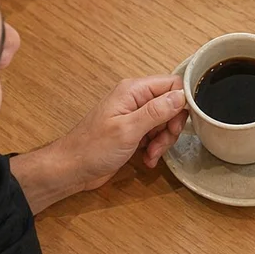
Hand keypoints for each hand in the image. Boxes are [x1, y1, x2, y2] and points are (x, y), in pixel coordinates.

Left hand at [54, 74, 188, 191]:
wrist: (72, 169)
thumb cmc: (93, 148)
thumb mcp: (128, 130)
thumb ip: (156, 111)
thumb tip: (181, 95)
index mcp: (134, 90)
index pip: (172, 84)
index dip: (182, 102)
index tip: (178, 123)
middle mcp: (136, 99)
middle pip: (171, 104)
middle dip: (171, 126)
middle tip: (162, 142)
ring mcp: (135, 116)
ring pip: (166, 122)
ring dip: (164, 140)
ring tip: (151, 154)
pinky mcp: (134, 131)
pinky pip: (156, 135)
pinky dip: (156, 148)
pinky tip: (147, 158)